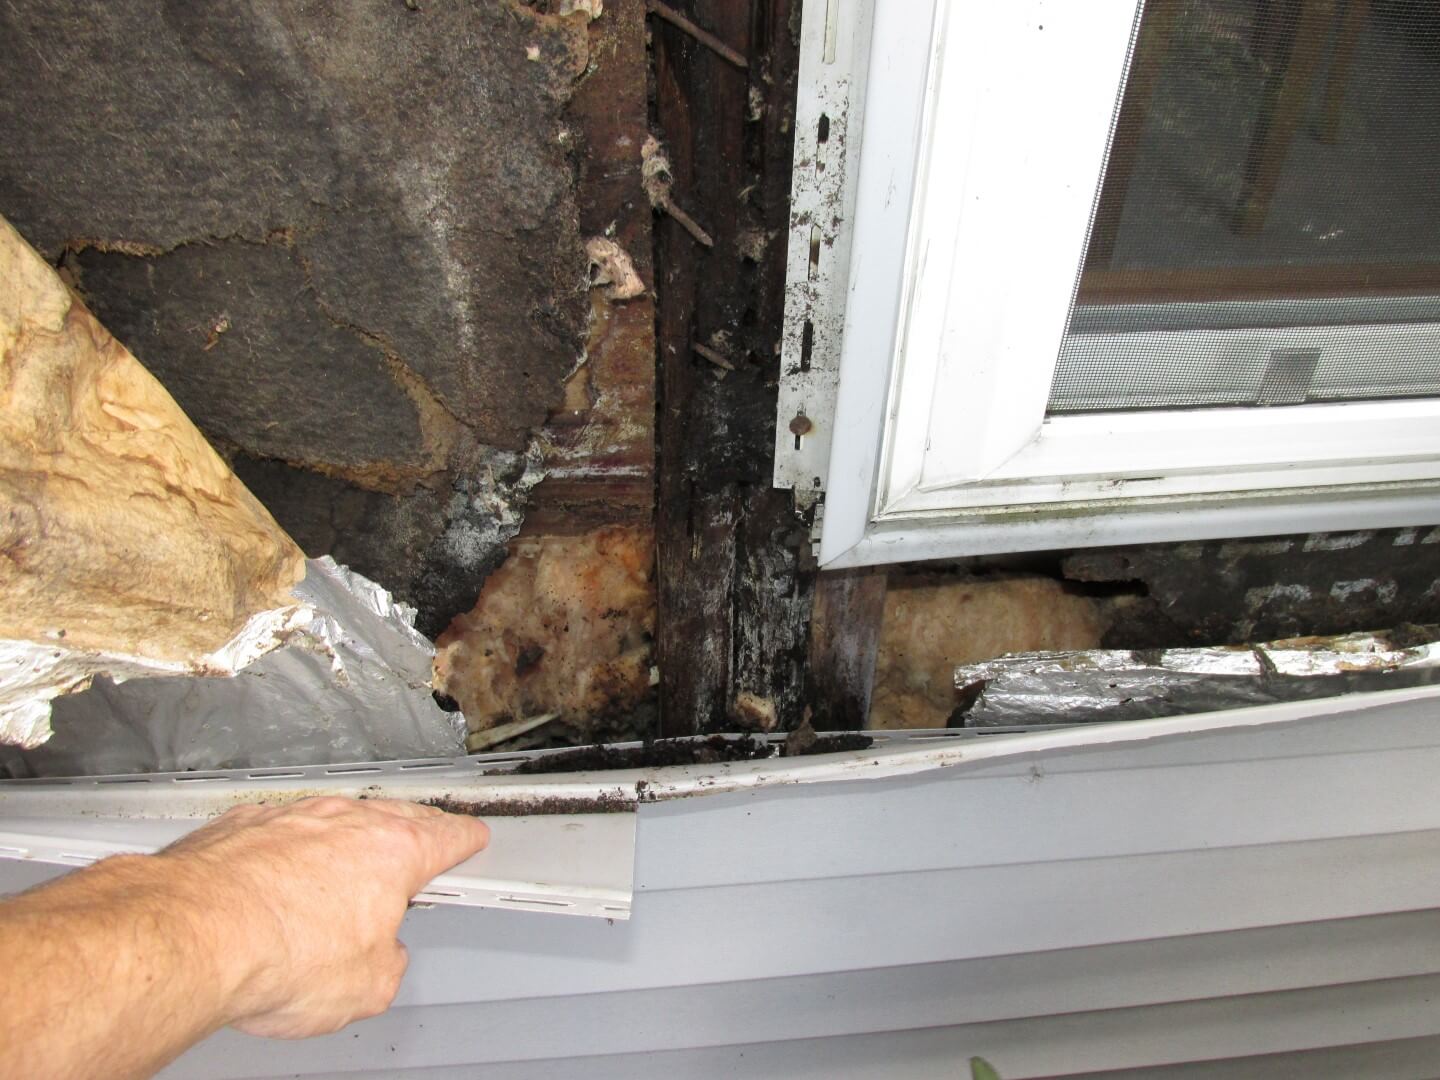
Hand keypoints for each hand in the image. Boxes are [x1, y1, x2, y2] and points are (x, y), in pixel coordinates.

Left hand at [156, 797, 489, 1038]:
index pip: (447, 836)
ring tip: (331, 887)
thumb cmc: (275, 952)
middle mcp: (343, 822)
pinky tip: (270, 884)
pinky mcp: (237, 827)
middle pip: (392, 818)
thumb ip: (390, 964)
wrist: (190, 935)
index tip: (468, 839)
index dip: (464, 840)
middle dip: (407, 832)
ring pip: (331, 822)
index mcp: (393, 851)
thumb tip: (380, 961)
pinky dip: (281, 851)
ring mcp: (289, 818)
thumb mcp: (368, 988)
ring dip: (338, 845)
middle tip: (410, 854)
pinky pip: (275, 832)